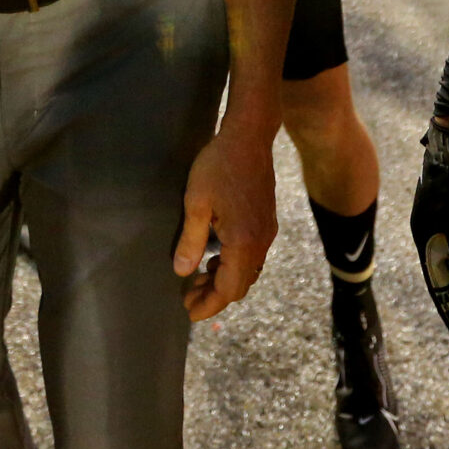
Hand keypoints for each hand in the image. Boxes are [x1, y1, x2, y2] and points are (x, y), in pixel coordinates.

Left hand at [175, 123, 276, 320]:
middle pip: (240, 285)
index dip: (209, 304)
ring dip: (224, 280)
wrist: (249, 137)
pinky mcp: (267, 222)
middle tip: (187, 296)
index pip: (228, 289)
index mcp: (243, 242)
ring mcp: (267, 233)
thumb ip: (190, 240)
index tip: (189, 312)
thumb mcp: (196, 202)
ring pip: (248, 271)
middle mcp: (260, 242)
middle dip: (214, 295)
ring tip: (197, 278)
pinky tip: (214, 258)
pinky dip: (233, 265)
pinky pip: (252, 256)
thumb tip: (181, 272)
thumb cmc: (218, 165)